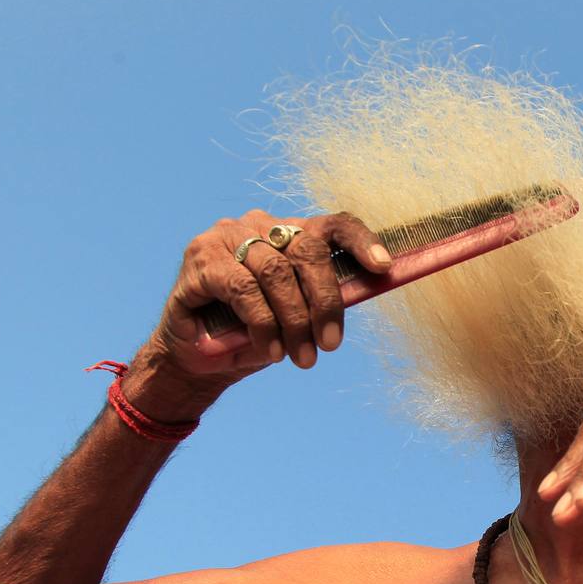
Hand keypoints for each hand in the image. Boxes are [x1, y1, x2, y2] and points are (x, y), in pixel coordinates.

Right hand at [124, 209, 390, 419]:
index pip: (333, 224)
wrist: (198, 358)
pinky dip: (263, 324)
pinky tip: (270, 350)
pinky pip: (243, 289)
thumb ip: (326, 298)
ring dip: (294, 321)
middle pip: (307, 249)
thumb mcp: (299, 316)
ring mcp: (226, 238)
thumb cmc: (255, 333)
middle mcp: (259, 225)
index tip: (384, 268)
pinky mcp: (201, 260)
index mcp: (289, 232)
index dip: (361, 241)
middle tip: (330, 345)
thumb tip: (370, 288)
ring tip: (301, 358)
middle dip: (325, 301)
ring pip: (276, 272)